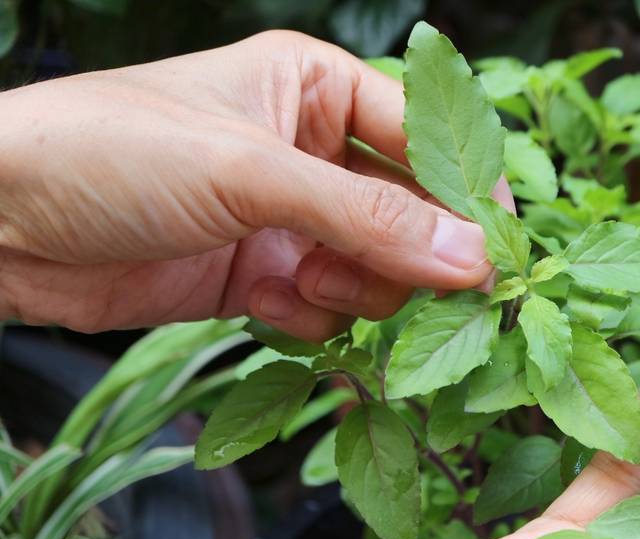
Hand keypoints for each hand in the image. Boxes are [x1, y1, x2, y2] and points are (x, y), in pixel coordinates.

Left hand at [0, 31, 506, 338]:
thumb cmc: (111, 151)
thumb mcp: (252, 174)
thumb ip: (368, 220)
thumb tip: (473, 259)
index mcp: (316, 89)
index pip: (425, 135)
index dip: (466, 189)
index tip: (498, 246)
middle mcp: (311, 152)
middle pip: (410, 213)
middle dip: (411, 254)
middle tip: (423, 289)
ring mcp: (287, 219)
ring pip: (376, 269)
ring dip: (355, 288)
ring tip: (302, 278)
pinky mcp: (262, 277)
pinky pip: (327, 308)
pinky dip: (309, 317)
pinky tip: (265, 301)